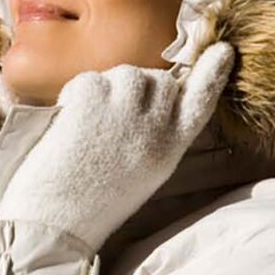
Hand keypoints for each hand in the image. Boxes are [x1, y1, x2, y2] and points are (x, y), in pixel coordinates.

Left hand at [0, 42, 235, 253]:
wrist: (52, 224)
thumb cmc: (89, 203)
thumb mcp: (139, 171)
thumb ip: (151, 135)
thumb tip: (148, 95)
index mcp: (169, 151)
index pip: (200, 104)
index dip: (212, 75)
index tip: (223, 50)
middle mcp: (154, 129)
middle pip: (160, 81)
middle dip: (139, 85)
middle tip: (110, 111)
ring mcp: (124, 112)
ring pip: (127, 74)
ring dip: (107, 87)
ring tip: (87, 122)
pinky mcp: (92, 102)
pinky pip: (91, 79)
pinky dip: (76, 93)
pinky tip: (68, 122)